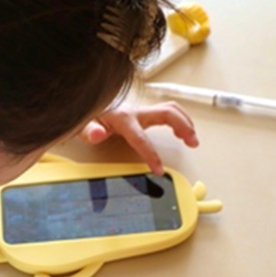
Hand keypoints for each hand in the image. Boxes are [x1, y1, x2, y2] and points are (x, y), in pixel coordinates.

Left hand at [79, 101, 198, 175]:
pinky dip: (179, 119)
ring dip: (185, 121)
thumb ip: (89, 131)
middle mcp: (135, 112)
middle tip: (192, 143)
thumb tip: (97, 134)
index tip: (159, 170)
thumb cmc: (87, 118)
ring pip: (170, 109)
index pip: (140, 138)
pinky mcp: (144, 113)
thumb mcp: (83, 127)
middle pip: (167, 113)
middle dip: (183, 126)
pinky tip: (181, 131)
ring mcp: (141, 111)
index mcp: (122, 119)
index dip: (151, 154)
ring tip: (192, 138)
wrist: (87, 107)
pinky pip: (167, 112)